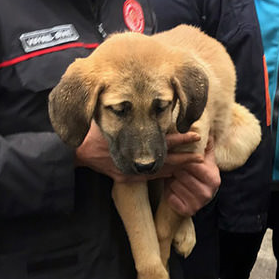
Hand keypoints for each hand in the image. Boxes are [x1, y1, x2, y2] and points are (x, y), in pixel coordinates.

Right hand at [74, 122, 201, 181]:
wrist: (75, 153)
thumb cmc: (93, 133)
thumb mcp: (111, 120)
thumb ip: (127, 114)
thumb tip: (142, 99)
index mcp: (134, 148)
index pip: (163, 145)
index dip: (181, 141)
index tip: (197, 136)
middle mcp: (135, 164)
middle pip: (166, 160)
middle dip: (185, 156)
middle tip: (203, 152)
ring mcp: (130, 174)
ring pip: (160, 171)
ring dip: (178, 166)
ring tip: (195, 162)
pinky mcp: (125, 179)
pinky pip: (148, 177)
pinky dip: (162, 174)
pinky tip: (173, 171)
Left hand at [163, 139, 219, 216]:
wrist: (199, 198)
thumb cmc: (200, 174)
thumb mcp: (206, 160)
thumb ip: (206, 146)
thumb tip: (207, 131)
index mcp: (213, 178)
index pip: (193, 164)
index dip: (183, 159)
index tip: (176, 155)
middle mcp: (208, 193)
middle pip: (181, 174)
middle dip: (174, 168)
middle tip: (171, 166)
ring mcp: (198, 204)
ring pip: (174, 185)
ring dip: (170, 179)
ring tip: (173, 177)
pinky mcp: (187, 211)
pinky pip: (170, 197)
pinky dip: (168, 192)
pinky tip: (172, 188)